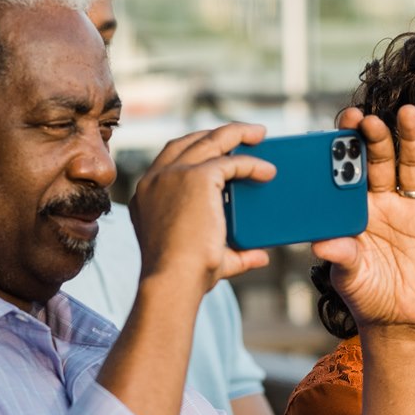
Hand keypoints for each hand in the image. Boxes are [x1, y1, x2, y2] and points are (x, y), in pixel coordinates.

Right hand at [127, 121, 275, 293]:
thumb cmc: (184, 277)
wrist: (173, 281)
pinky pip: (231, 161)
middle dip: (218, 134)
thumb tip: (259, 256)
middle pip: (190, 141)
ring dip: (237, 133)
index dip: (196, 148)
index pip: (171, 158)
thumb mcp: (207, 258)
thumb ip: (233, 254)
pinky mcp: (197, 178)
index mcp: (147, 195)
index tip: (219, 148)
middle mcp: (155, 179)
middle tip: (245, 134)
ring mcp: (174, 175)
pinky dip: (251, 163)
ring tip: (259, 134)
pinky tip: (267, 171)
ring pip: (210, 141)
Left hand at [311, 106, 414, 330]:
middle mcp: (385, 201)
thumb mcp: (348, 277)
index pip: (351, 168)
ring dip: (412, 140)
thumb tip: (323, 244)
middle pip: (383, 160)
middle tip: (370, 119)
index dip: (349, 144)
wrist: (398, 320)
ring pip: (414, 166)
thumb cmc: (366, 294)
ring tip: (409, 115)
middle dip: (377, 138)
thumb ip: (341, 257)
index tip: (345, 122)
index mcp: (357, 207)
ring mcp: (414, 208)